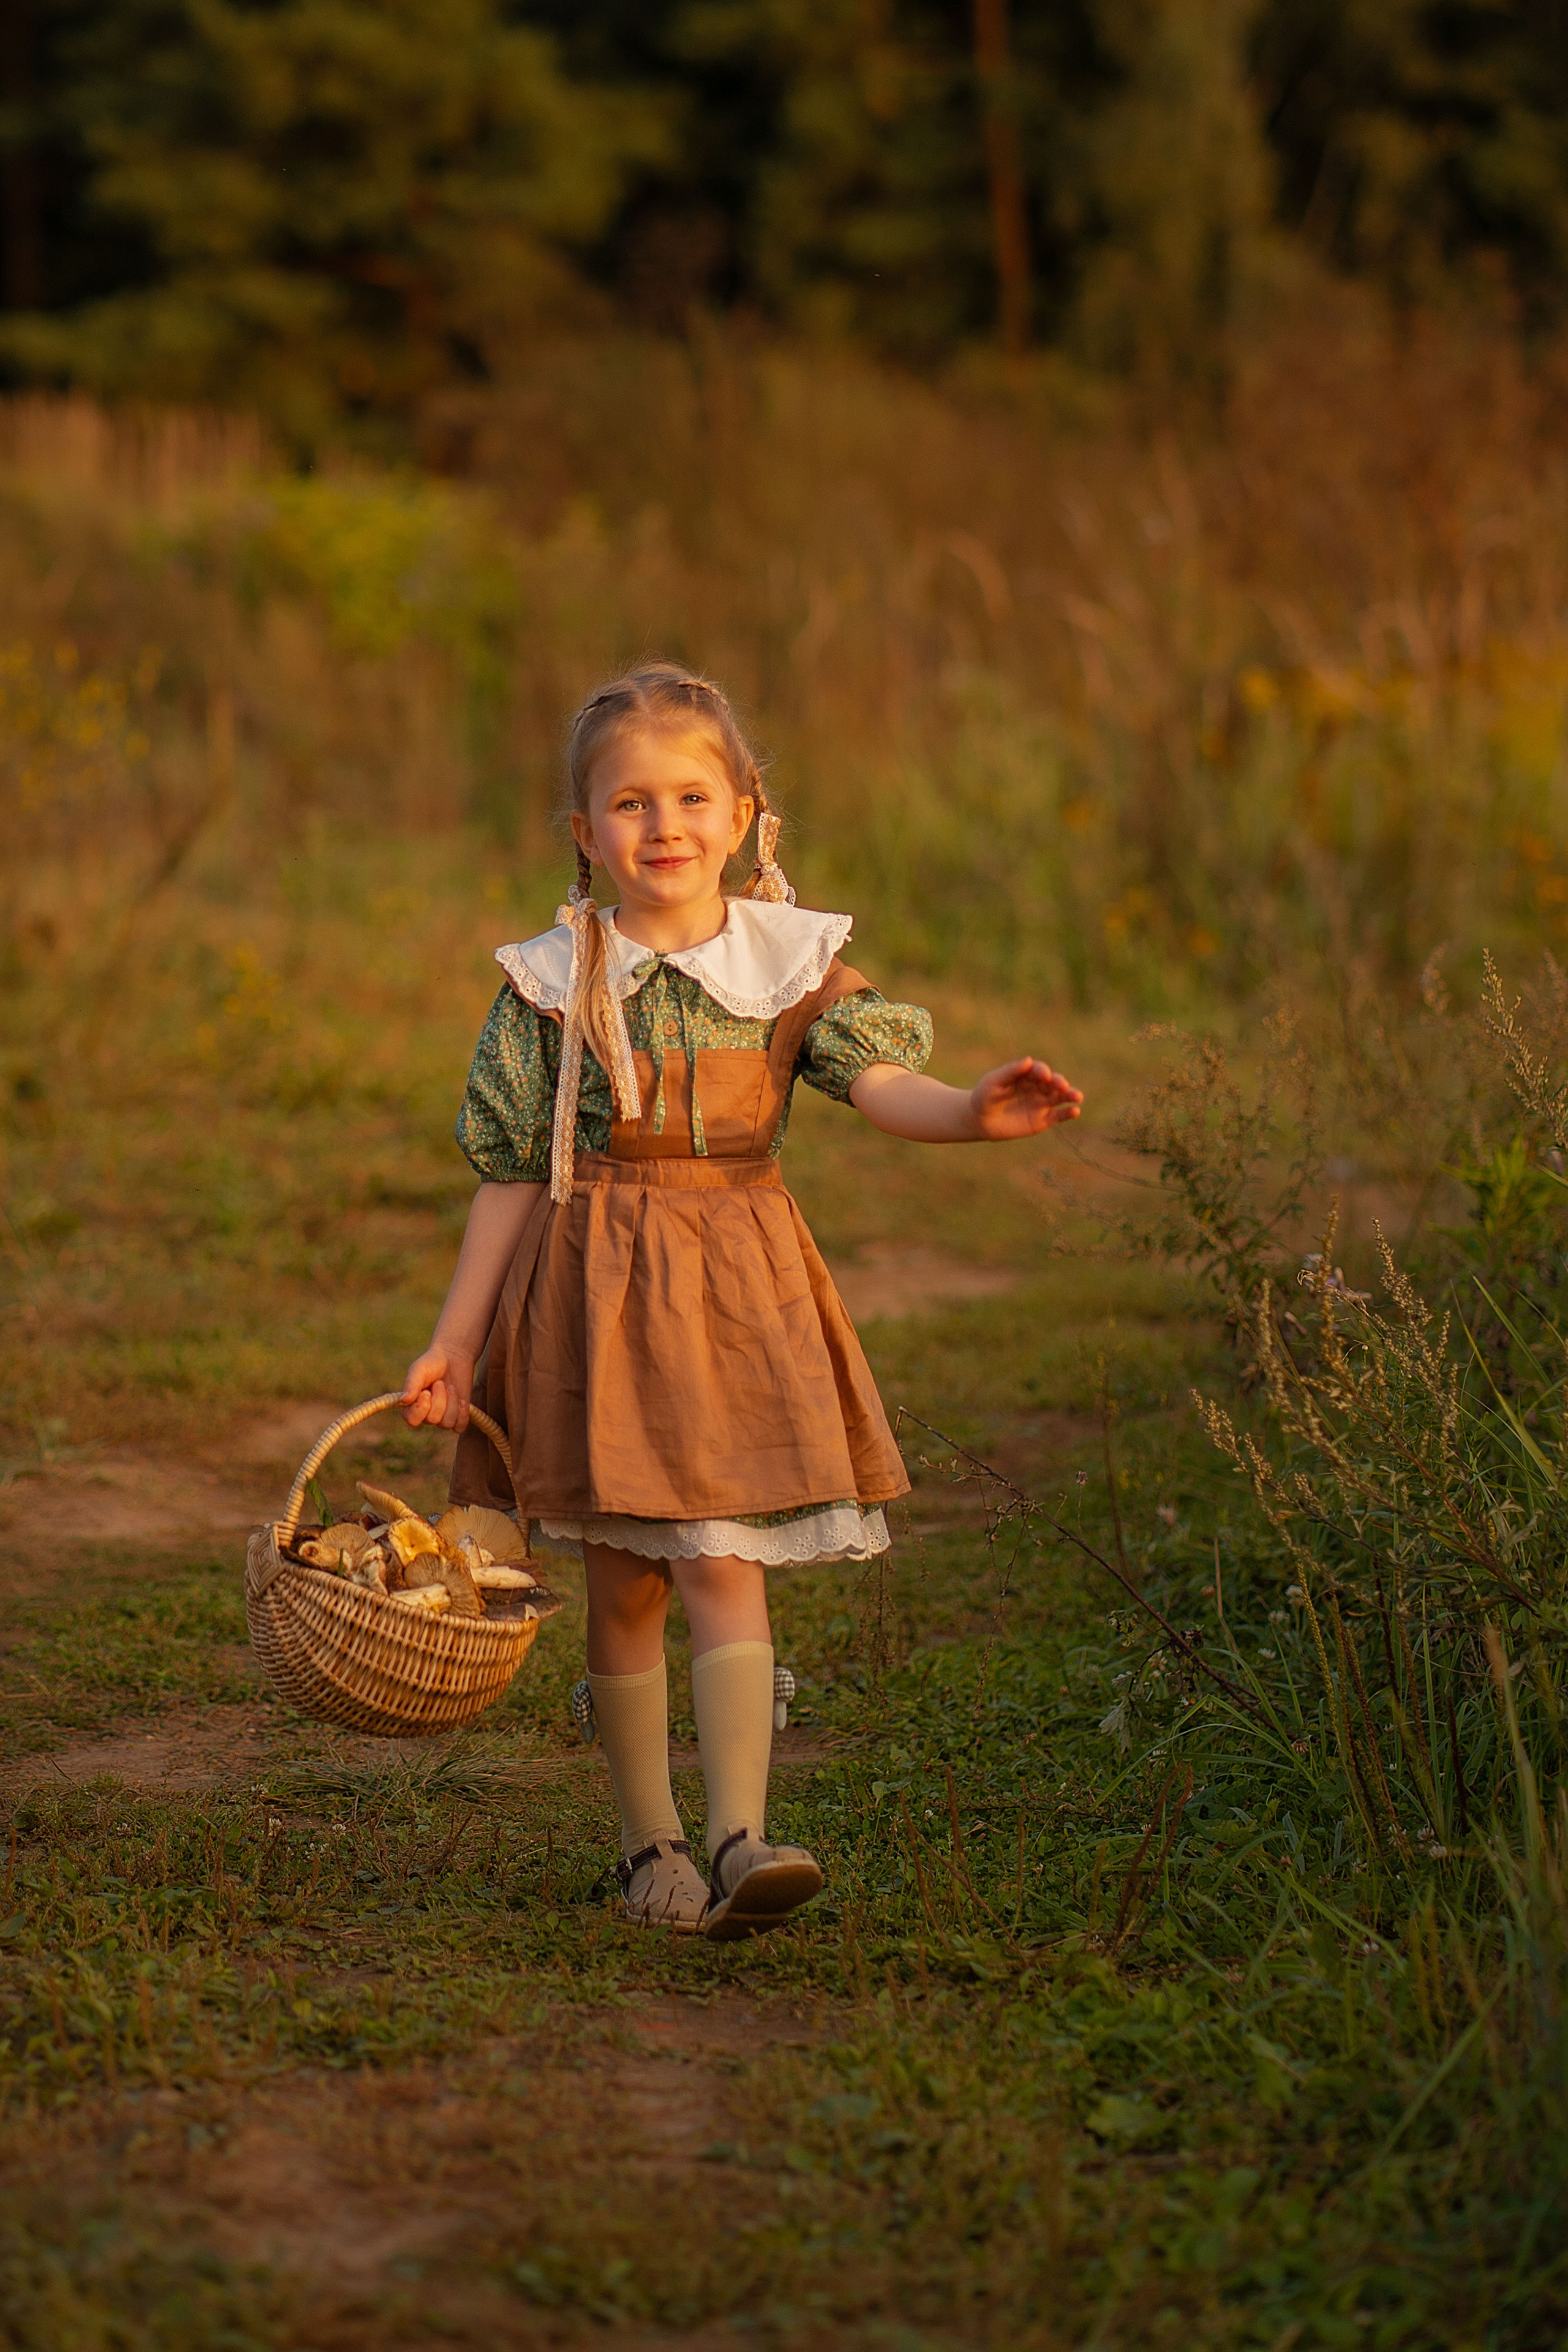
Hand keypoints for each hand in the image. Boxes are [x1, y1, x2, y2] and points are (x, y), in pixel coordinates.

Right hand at [401, 1344, 474, 1432]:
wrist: (453, 1357)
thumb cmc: (432, 1363)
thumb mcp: (419, 1370)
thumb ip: (411, 1384)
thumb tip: (404, 1400)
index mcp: (412, 1405)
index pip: (412, 1420)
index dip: (421, 1408)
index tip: (426, 1392)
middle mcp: (426, 1414)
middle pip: (432, 1419)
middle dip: (439, 1399)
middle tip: (440, 1383)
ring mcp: (442, 1416)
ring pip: (447, 1424)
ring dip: (452, 1403)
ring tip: (451, 1387)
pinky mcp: (458, 1416)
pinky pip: (460, 1427)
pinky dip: (462, 1413)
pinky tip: (462, 1400)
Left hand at [968, 1057, 1083, 1139]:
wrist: (980, 1120)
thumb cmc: (985, 1096)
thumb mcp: (993, 1082)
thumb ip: (1010, 1072)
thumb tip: (1028, 1060)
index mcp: (1026, 1075)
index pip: (1039, 1070)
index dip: (1042, 1071)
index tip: (1043, 1075)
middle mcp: (1038, 1087)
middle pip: (1053, 1082)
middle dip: (1059, 1082)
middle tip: (1062, 1085)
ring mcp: (1042, 1103)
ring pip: (1060, 1097)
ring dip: (1070, 1095)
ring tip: (1077, 1096)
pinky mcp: (1043, 1120)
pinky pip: (1059, 1116)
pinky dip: (1068, 1113)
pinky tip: (1075, 1111)